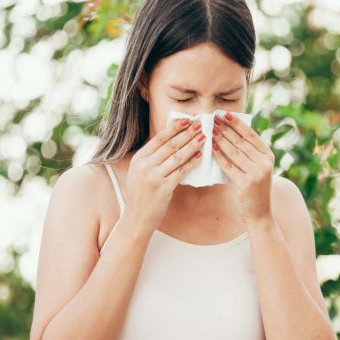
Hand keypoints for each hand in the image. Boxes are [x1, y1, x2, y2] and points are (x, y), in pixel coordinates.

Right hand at [123, 118, 205, 233]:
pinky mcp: (163, 188)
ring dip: (192, 145)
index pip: (159, 138)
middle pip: (170, 145)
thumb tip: (171, 143)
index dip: (174, 128)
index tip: (186, 120)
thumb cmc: (141, 195)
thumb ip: (151, 159)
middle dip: (187, 133)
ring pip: (177, 156)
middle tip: (200, 125)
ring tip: (203, 137)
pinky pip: (181, 172)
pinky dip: (192, 163)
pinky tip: (200, 156)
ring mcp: (154, 176)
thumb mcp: (139, 172)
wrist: (136, 218)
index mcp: (139, 158)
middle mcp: (145, 165)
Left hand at [211, 111, 275, 224]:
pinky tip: (211, 149)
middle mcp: (265, 162)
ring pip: (234, 152)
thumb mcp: (257, 168)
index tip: (224, 114)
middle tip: (212, 119)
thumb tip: (231, 133)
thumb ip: (249, 153)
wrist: (260, 213)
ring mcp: (257, 173)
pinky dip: (219, 157)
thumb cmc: (255, 189)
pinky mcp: (247, 183)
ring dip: (220, 140)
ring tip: (210, 131)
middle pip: (241, 142)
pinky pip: (229, 166)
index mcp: (268, 155)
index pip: (250, 135)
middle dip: (225, 129)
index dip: (236, 123)